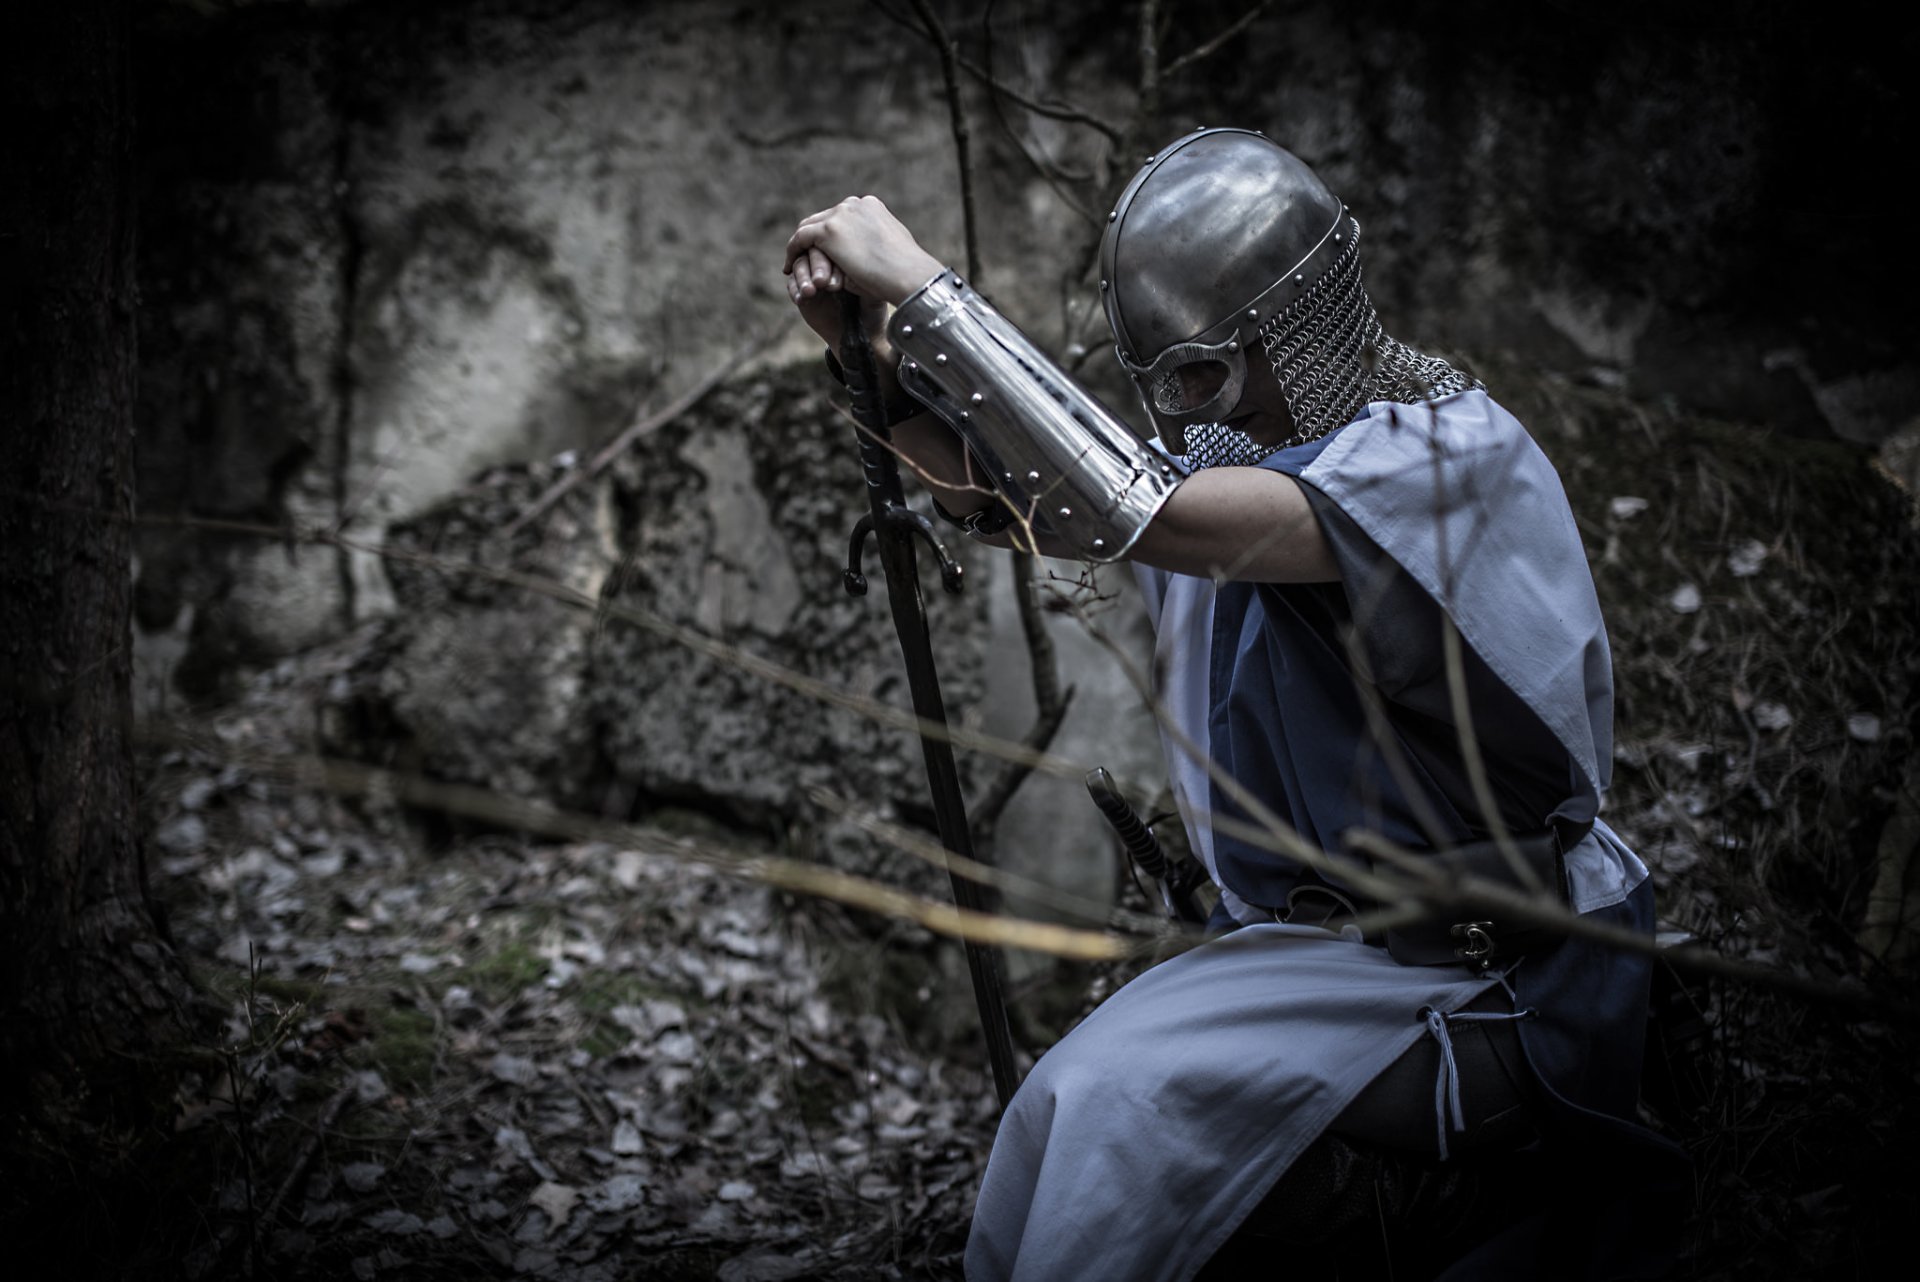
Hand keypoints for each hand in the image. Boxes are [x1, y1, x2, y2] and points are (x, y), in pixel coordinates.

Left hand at [783, 195, 944, 306]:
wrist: (907, 273)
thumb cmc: (904, 270)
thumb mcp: (891, 248)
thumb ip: (876, 242)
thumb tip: (872, 251)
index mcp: (871, 206)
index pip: (842, 216)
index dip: (831, 233)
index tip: (826, 249)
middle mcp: (854, 204)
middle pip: (823, 218)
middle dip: (813, 236)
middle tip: (804, 254)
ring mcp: (840, 215)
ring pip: (810, 227)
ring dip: (801, 245)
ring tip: (794, 262)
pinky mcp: (828, 231)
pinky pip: (800, 239)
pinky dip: (793, 251)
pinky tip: (789, 267)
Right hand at [784, 245, 886, 354]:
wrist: (862, 332)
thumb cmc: (872, 308)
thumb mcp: (873, 292)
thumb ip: (860, 279)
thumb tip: (843, 272)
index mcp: (846, 253)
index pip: (831, 244)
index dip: (829, 260)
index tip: (837, 283)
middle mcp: (828, 260)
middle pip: (812, 250)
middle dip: (816, 266)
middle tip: (822, 282)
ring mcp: (813, 274)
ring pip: (799, 264)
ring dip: (803, 276)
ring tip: (810, 292)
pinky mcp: (803, 290)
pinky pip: (792, 284)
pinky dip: (795, 289)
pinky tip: (802, 299)